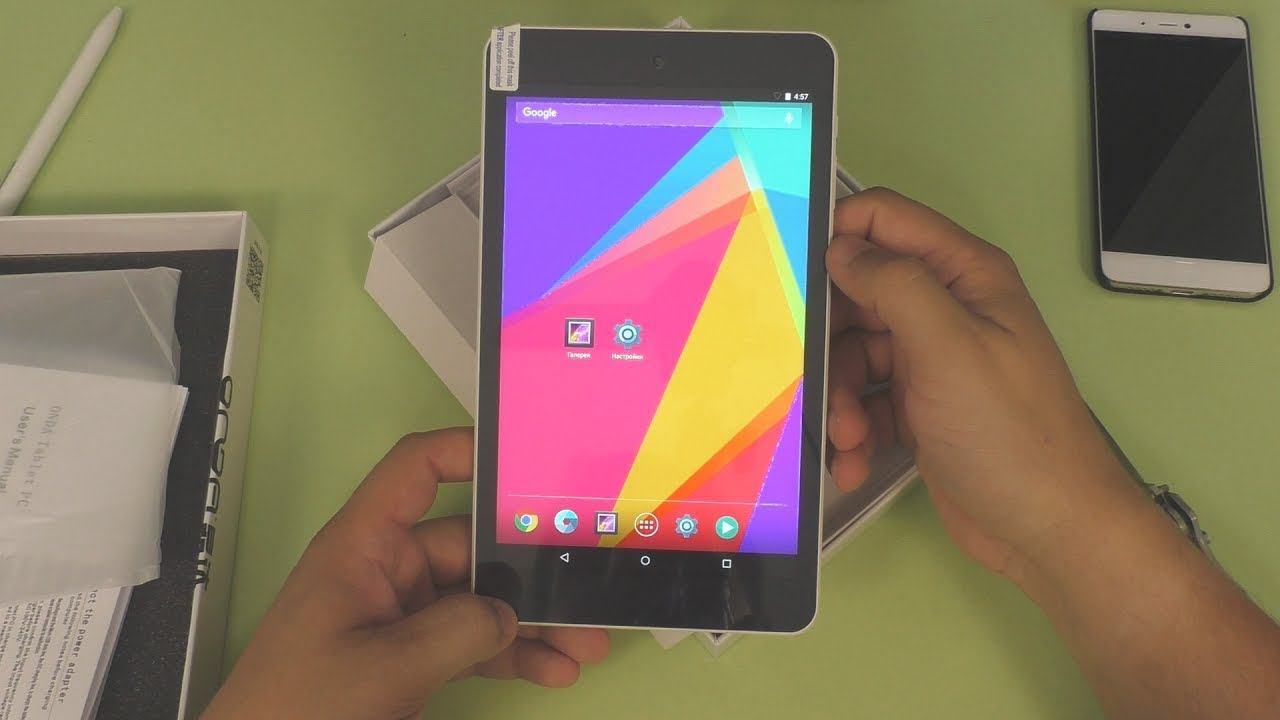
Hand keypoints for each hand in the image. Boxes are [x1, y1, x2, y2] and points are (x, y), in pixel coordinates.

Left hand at [203, 429, 608, 719]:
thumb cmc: (301, 707)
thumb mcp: (384, 666)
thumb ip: (457, 632)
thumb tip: (507, 614)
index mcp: (364, 545)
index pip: (417, 469)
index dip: (469, 451)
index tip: (529, 463)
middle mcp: (386, 569)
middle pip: (471, 544)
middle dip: (529, 568)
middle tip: (585, 584)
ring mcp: (401, 616)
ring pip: (482, 600)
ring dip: (534, 620)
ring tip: (587, 643)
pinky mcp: (410, 657)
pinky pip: (474, 642)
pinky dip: (515, 655)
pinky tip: (554, 670)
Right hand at [823, 189, 1279, 719]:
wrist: (1047, 529)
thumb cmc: (1008, 432)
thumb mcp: (949, 346)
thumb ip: (894, 284)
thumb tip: (841, 247)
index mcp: (964, 274)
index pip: (884, 220)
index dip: (836, 237)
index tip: (792, 277)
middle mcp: (945, 308)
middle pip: (857, 294)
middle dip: (829, 339)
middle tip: (814, 379)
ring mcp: (930, 360)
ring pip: (852, 354)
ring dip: (838, 397)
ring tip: (847, 438)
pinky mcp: (917, 407)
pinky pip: (863, 400)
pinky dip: (852, 430)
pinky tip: (856, 460)